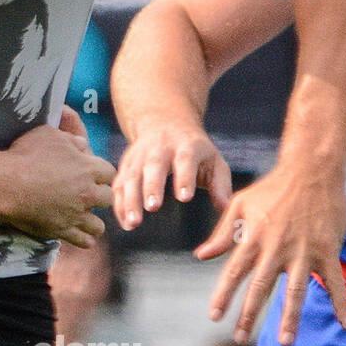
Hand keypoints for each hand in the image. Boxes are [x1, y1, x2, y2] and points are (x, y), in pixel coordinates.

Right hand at [2, 121, 114, 247]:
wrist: (6, 184)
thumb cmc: (25, 155)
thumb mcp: (49, 135)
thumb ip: (71, 139)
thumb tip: (82, 144)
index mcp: (88, 168)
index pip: (109, 173)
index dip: (101, 173)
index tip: (92, 174)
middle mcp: (87, 193)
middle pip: (107, 198)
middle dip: (99, 196)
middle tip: (86, 195)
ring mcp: (75, 215)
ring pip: (98, 225)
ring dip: (93, 221)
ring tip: (84, 218)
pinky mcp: (62, 230)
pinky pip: (83, 241)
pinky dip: (83, 239)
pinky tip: (78, 235)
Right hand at [113, 120, 230, 230]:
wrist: (165, 122)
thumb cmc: (195, 150)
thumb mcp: (213, 160)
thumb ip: (220, 185)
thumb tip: (226, 208)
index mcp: (186, 145)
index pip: (185, 160)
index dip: (184, 178)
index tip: (185, 198)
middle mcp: (160, 148)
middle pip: (153, 166)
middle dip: (151, 186)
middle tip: (153, 207)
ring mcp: (139, 155)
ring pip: (131, 176)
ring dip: (130, 199)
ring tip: (133, 223)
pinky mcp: (126, 165)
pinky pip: (119, 184)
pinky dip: (120, 204)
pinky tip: (125, 223)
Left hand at [195, 159, 345, 345]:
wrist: (312, 171)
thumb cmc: (272, 187)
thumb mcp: (239, 205)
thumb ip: (222, 233)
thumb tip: (202, 256)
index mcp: (252, 239)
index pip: (233, 273)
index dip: (223, 296)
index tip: (214, 316)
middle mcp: (276, 249)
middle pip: (259, 288)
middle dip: (248, 315)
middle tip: (239, 338)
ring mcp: (303, 252)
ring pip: (296, 291)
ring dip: (290, 318)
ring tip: (285, 342)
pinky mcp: (327, 251)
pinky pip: (335, 282)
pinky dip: (341, 303)